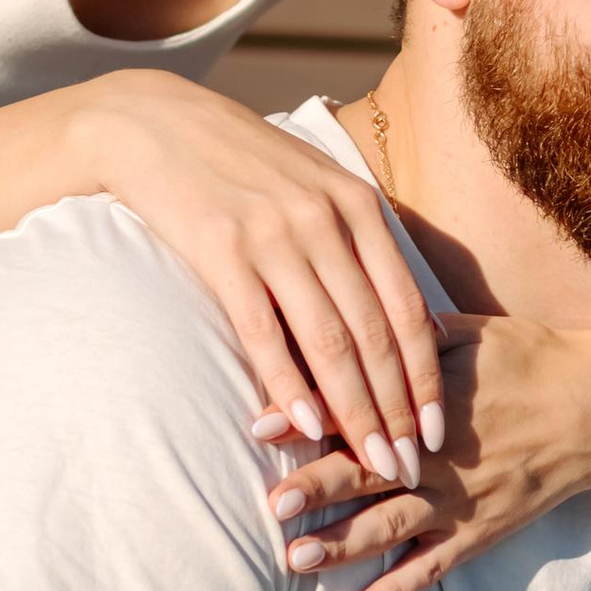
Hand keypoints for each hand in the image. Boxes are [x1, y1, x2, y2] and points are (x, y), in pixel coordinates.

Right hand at [75, 72, 444, 483]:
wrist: (153, 124)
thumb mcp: (313, 185)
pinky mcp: (221, 251)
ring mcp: (275, 236)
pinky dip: (288, 383)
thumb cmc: (239, 163)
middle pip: (376, 334)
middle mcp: (325, 221)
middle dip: (397, 409)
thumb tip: (392, 313)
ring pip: (329, 341)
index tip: (438, 432)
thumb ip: (355, 240)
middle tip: (410, 466)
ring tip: (368, 461)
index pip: (408, 308)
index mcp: (358, 207)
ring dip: (354, 411)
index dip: (427, 376)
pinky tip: (304, 426)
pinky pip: (264, 331)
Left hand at [258, 310, 590, 590]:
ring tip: (296, 559)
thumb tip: (357, 310)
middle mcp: (439, 458)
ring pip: (392, 528)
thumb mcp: (472, 330)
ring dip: (342, 546)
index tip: (259, 425)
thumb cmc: (533, 358)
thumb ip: (412, 331)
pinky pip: (434, 569)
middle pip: (367, 476)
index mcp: (429, 405)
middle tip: (270, 504)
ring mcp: (460, 501)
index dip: (308, 418)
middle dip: (315, 491)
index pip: (358, 411)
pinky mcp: (481, 532)